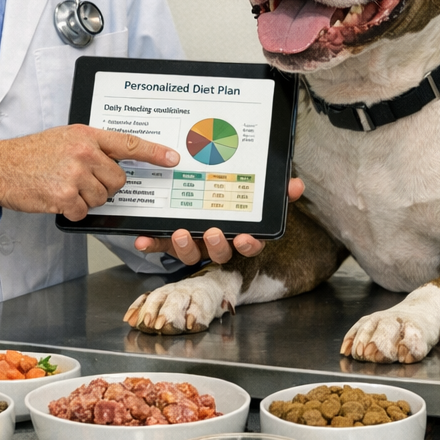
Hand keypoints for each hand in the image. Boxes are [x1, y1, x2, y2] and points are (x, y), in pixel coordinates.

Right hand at [0, 125, 177, 219]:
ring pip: (102, 197)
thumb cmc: (31, 153)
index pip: (128, 143)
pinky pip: (84, 211)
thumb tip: (115, 162)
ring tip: (65, 186)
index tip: (172, 159)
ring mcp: (74, 174)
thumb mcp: (65, 138)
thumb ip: (91, 146)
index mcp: (86, 135)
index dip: (154, 153)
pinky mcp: (64, 196)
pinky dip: (73, 210)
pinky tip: (57, 198)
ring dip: (87, 199)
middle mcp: (84, 152)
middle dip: (105, 186)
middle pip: (118, 180)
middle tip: (81, 180)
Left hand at [134, 178, 304, 263]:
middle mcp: (217, 243)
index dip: (249, 244)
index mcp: (238, 234)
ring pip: (190, 253)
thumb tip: (296, 186)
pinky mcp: (171, 241)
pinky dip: (152, 243)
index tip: (245, 237)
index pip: (250, 245)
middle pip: (219, 252)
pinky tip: (142, 239)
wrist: (197, 192)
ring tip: (180, 233)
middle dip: (216, 245)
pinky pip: (161, 244)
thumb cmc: (231, 199)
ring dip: (184, 247)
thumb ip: (275, 190)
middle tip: (213, 232)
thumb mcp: (256, 192)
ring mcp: (194, 244)